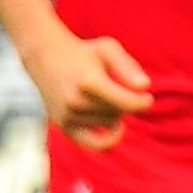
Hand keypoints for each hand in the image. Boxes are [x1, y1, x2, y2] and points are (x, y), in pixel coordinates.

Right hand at [17, 28, 153, 150]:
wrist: (44, 57)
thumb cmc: (82, 52)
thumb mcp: (107, 48)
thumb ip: (128, 66)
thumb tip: (145, 87)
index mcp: (89, 81)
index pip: (127, 103)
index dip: (143, 103)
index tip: (147, 98)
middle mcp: (76, 101)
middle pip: (119, 112)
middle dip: (124, 101)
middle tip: (115, 86)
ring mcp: (68, 115)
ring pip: (109, 123)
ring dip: (113, 112)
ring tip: (103, 94)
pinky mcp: (64, 126)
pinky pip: (94, 144)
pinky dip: (109, 141)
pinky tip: (117, 129)